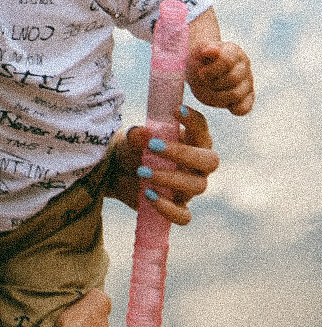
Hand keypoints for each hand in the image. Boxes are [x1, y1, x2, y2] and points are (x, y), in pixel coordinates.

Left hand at [107, 106, 218, 222]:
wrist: (117, 170)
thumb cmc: (134, 148)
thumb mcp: (132, 139)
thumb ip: (137, 136)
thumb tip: (140, 134)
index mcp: (192, 141)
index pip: (202, 130)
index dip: (194, 120)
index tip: (176, 110)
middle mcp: (197, 165)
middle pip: (209, 161)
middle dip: (183, 153)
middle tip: (153, 146)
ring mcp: (189, 188)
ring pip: (197, 186)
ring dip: (169, 178)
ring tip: (142, 171)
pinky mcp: (177, 207)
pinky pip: (184, 216)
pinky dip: (168, 208)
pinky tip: (148, 195)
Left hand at [187, 40, 253, 114]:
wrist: (202, 69)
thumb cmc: (200, 61)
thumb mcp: (197, 52)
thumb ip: (203, 49)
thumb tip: (210, 50)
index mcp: (233, 51)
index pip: (227, 61)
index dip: (211, 70)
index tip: (201, 72)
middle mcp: (244, 65)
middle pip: (233, 78)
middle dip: (214, 83)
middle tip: (205, 82)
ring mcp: (248, 81)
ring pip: (237, 94)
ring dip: (218, 96)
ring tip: (211, 90)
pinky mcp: (248, 96)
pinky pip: (244, 108)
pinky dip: (233, 108)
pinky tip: (223, 102)